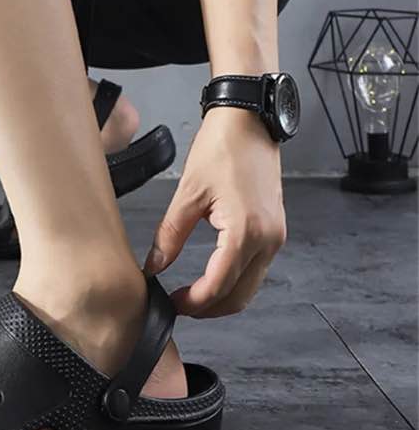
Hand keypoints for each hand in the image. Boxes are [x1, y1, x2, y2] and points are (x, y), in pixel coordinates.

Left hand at [144, 107, 286, 317]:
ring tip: (191, 295)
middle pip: (239, 296)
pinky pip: (256, 269)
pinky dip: (234, 281)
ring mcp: (275, 236)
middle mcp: (268, 239)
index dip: (193, 303)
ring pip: (250, 287)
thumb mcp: (187, 194)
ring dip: (222, 298)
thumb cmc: (222, 148)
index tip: (171, 304)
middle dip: (208, 308)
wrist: (249, 121)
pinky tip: (211, 277)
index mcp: (245, 231)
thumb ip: (169, 235)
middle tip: (179, 305)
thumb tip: (154, 266)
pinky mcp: (275, 230)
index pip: (218, 286)